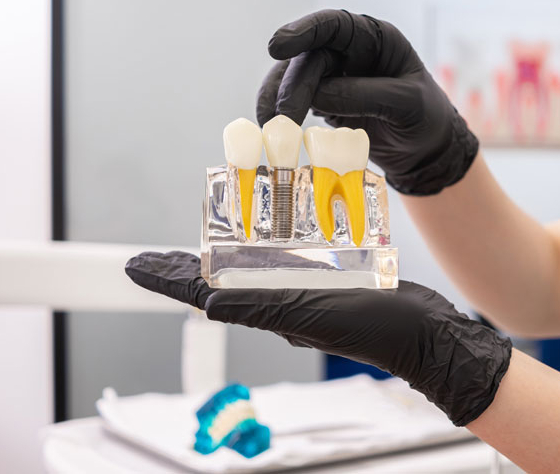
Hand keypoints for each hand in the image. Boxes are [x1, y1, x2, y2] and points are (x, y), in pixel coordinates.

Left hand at [125, 251, 511, 425]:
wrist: (426, 335)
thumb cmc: (379, 330)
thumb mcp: (316, 316)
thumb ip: (263, 308)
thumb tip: (206, 306)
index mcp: (271, 312)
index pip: (204, 294)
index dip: (167, 278)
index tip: (133, 264)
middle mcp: (282, 301)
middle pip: (222, 279)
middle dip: (188, 262)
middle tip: (159, 246)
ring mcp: (306, 290)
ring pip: (256, 264)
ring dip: (230, 247)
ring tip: (210, 225)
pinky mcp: (330, 278)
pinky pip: (293, 256)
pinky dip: (276, 239)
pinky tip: (277, 224)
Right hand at [256, 9, 478, 195]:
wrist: (426, 152)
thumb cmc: (426, 120)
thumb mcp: (407, 105)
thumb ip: (367, 96)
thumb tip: (317, 96)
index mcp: (375, 39)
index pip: (335, 25)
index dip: (304, 31)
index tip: (277, 47)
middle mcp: (350, 52)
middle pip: (310, 58)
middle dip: (292, 87)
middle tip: (283, 119)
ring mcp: (335, 77)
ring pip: (295, 79)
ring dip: (278, 100)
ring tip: (271, 127)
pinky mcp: (324, 102)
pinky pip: (296, 101)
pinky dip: (282, 114)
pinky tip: (274, 130)